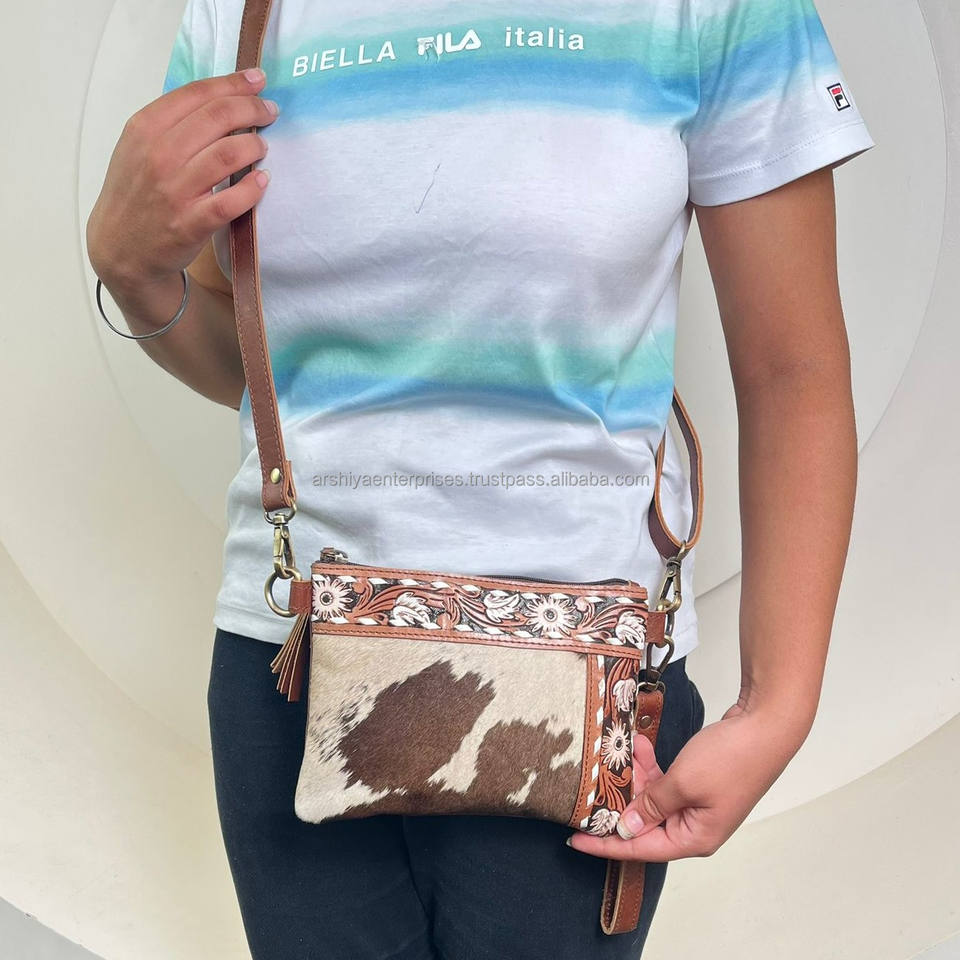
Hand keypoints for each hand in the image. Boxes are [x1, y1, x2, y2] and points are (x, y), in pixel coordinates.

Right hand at [86, 67, 279, 291]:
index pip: (197, 94)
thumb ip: (172, 123)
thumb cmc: (136, 193)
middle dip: (252, 109)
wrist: (120, 247)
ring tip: (262, 146)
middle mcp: (158, 155)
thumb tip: (221, 99)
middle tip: (269, 111)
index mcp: (145, 128)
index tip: (258, 80)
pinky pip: (230, 201)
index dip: (233, 83)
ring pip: (227, 155)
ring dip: (254, 146)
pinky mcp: (190, 224)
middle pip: (217, 118)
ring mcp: (175, 191)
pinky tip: (263, 180)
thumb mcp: (138, 147)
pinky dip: (252, 188)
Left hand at [567, 700, 810, 860]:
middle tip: (592, 784)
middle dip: (619, 802)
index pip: (641, 849)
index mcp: (695, 838)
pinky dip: (651, 766)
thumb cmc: (730, 758)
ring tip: (618, 754)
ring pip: (653, 799)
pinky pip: (665, 782)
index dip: (606, 845)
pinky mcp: (700, 783)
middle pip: (645, 824)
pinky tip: (639, 747)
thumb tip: (626, 828)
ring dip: (635, 778)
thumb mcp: (682, 782)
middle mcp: (696, 827)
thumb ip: (651, 806)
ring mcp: (699, 804)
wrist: (767, 725)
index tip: (575, 840)